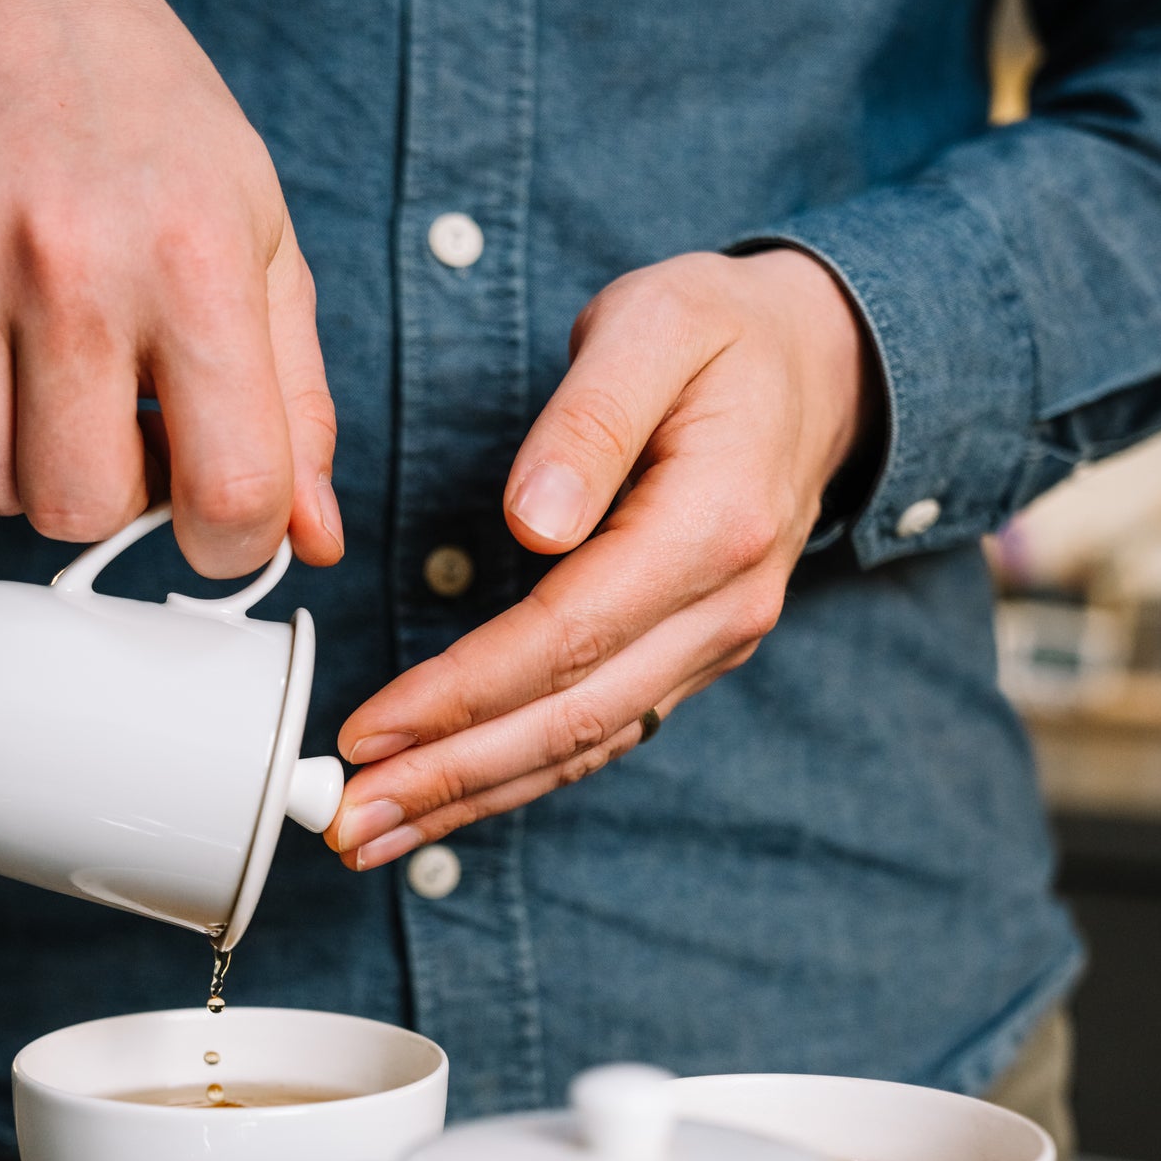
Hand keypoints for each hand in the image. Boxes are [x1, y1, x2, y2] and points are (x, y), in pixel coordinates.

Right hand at [0, 0, 341, 576]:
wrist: (10, 7)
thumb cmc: (159, 138)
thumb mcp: (266, 248)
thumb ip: (298, 407)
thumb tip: (315, 539)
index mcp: (193, 264)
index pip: (227, 491)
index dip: (236, 541)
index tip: (227, 513)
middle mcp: (68, 270)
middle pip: (81, 508)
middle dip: (120, 505)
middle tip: (136, 434)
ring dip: (40, 471)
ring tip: (71, 390)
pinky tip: (6, 365)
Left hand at [327, 248, 876, 868]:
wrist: (814, 366)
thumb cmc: (718, 331)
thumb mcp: (656, 323)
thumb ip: (591, 420)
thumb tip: (531, 522)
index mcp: (712, 527)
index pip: (566, 638)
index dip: (460, 694)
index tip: (368, 729)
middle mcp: (723, 608)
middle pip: (570, 720)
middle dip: (449, 778)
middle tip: (347, 823)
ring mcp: (713, 644)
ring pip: (584, 747)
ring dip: (474, 800)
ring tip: (373, 836)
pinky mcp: (690, 658)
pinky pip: (601, 734)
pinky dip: (519, 776)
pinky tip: (450, 802)